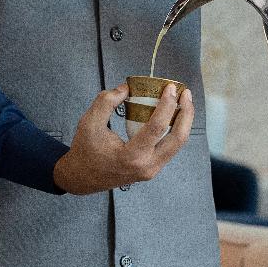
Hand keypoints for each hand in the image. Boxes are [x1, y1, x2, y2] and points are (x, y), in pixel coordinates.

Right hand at [53, 83, 193, 194]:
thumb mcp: (89, 122)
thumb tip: (128, 88)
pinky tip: (174, 115)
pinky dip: (176, 129)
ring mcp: (152, 170)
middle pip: (178, 138)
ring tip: (183, 101)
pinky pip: (171, 147)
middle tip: (185, 93)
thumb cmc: (85, 151)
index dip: (167, 105)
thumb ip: (107, 101)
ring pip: (178, 144)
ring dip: (184, 121)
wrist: (81, 178)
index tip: (170, 88)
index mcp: (131, 157)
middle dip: (186, 113)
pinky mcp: (153, 169)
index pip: (157, 127)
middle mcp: (147, 166)